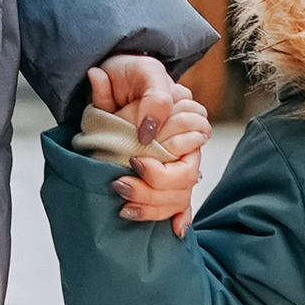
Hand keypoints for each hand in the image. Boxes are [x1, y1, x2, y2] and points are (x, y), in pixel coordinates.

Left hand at [92, 65, 209, 226]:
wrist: (113, 75)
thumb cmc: (128, 72)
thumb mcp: (140, 71)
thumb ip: (151, 95)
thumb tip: (147, 129)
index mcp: (184, 120)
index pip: (190, 154)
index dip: (162, 165)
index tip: (133, 160)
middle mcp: (182, 144)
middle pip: (185, 179)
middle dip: (153, 188)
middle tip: (120, 184)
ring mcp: (172, 161)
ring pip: (179, 195)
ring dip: (153, 206)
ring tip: (124, 206)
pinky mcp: (159, 175)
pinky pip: (178, 202)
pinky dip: (178, 218)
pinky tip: (174, 232)